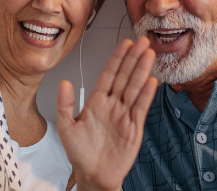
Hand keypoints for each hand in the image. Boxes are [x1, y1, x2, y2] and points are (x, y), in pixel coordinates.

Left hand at [56, 38, 158, 190]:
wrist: (93, 176)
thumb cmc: (80, 154)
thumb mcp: (66, 128)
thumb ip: (65, 104)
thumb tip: (64, 82)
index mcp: (96, 102)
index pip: (109, 74)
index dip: (117, 59)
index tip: (124, 43)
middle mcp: (112, 105)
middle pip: (125, 77)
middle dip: (133, 58)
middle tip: (142, 41)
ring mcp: (124, 115)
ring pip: (135, 88)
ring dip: (142, 71)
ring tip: (149, 54)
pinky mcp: (134, 128)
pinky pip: (141, 108)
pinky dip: (146, 94)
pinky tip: (152, 80)